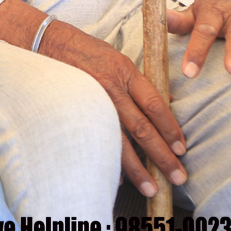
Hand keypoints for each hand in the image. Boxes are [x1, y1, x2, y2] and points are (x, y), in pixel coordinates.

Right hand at [40, 22, 186, 197]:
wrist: (49, 43)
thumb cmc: (86, 51)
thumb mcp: (117, 58)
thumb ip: (139, 82)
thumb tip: (165, 103)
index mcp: (124, 72)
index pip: (154, 105)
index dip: (170, 129)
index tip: (181, 149)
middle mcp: (110, 88)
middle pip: (142, 128)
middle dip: (162, 156)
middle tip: (177, 176)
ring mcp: (91, 101)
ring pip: (119, 141)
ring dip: (137, 168)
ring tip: (150, 187)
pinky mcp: (76, 110)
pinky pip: (94, 141)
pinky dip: (107, 161)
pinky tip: (117, 178)